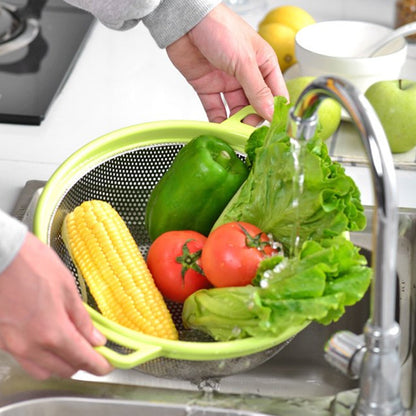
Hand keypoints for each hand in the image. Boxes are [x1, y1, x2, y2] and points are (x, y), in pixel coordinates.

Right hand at [0, 232, 112, 379]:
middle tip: (92, 350)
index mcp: (52, 332)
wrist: (0, 256)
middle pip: (63, 369)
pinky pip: (25, 359)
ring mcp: (13, 346)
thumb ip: (81, 318)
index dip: (98, 366)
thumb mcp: (66, 287)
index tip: (107, 366)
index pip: (82, 359)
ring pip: (42, 370)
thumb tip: (96, 338)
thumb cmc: (33, 265)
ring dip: (60, 364)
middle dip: (81, 364)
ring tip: (70, 346)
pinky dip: (40, 357)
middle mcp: (31, 346)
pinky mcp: (1, 341)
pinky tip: (47, 339)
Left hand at [166, 3, 287, 122]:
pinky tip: (219, 128)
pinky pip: (215, 109)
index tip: (272, 128)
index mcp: (263, 65)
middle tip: (249, 132)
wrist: (186, 21)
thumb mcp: (245, 61)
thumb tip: (271, 112)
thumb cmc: (219, 28)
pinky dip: (217, 120)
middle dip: (253, 120)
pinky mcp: (208, 87)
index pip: (275, 94)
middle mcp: (247, 75)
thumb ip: (257, 90)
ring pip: (235, 110)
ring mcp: (227, 82)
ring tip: (234, 133)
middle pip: (255, 106)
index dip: (274, 111)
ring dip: (235, 123)